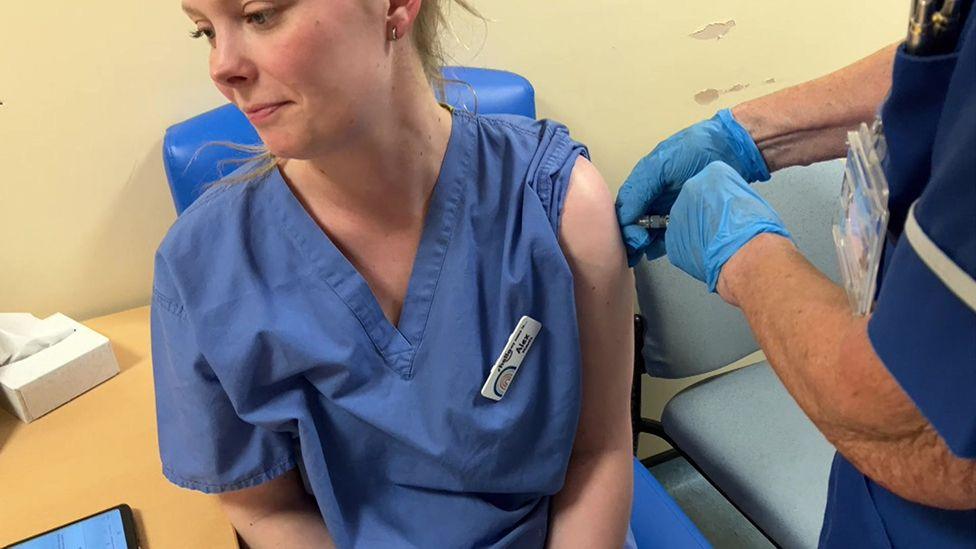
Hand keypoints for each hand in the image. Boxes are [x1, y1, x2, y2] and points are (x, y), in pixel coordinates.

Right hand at [615, 109, 769, 265]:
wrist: (733, 148)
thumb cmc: (697, 150)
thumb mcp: (661, 165)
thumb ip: (640, 188)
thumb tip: (624, 216)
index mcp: (644, 182)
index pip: (625, 209)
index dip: (624, 226)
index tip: (633, 238)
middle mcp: (655, 195)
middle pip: (635, 223)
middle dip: (634, 237)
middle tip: (640, 247)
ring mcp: (671, 206)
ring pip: (651, 231)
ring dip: (647, 242)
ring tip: (649, 251)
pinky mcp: (687, 215)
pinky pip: (671, 233)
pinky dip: (664, 243)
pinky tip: (661, 249)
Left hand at [665, 161, 790, 291]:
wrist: (745, 253)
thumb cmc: (755, 228)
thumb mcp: (752, 198)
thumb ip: (735, 197)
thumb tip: (734, 207)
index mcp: (713, 174)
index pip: (714, 185)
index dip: (725, 203)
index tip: (731, 212)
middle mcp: (691, 188)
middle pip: (697, 202)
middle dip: (708, 217)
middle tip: (724, 230)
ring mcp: (678, 214)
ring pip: (687, 224)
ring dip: (699, 234)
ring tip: (718, 244)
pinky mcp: (672, 239)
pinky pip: (681, 244)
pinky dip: (693, 252)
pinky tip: (709, 255)